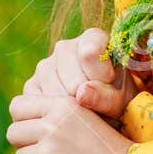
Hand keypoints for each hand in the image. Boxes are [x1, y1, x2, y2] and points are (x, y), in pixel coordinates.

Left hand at [6, 92, 152, 153]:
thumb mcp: (90, 120)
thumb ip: (59, 117)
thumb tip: (23, 122)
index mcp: (64, 105)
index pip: (18, 105)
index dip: (25, 119)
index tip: (38, 131)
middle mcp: (52, 125)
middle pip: (14, 133)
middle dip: (28, 145)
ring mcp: (47, 153)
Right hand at [23, 27, 139, 126]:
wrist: (102, 113)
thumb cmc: (117, 99)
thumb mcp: (121, 99)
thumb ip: (106, 96)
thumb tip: (81, 94)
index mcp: (92, 38)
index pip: (90, 53)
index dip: (102, 76)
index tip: (111, 85)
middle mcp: (64, 47)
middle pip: (72, 79)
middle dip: (87, 98)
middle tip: (99, 105)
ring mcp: (44, 66)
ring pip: (55, 93)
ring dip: (71, 109)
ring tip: (86, 111)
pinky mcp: (31, 86)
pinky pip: (39, 104)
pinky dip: (54, 115)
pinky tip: (69, 115)